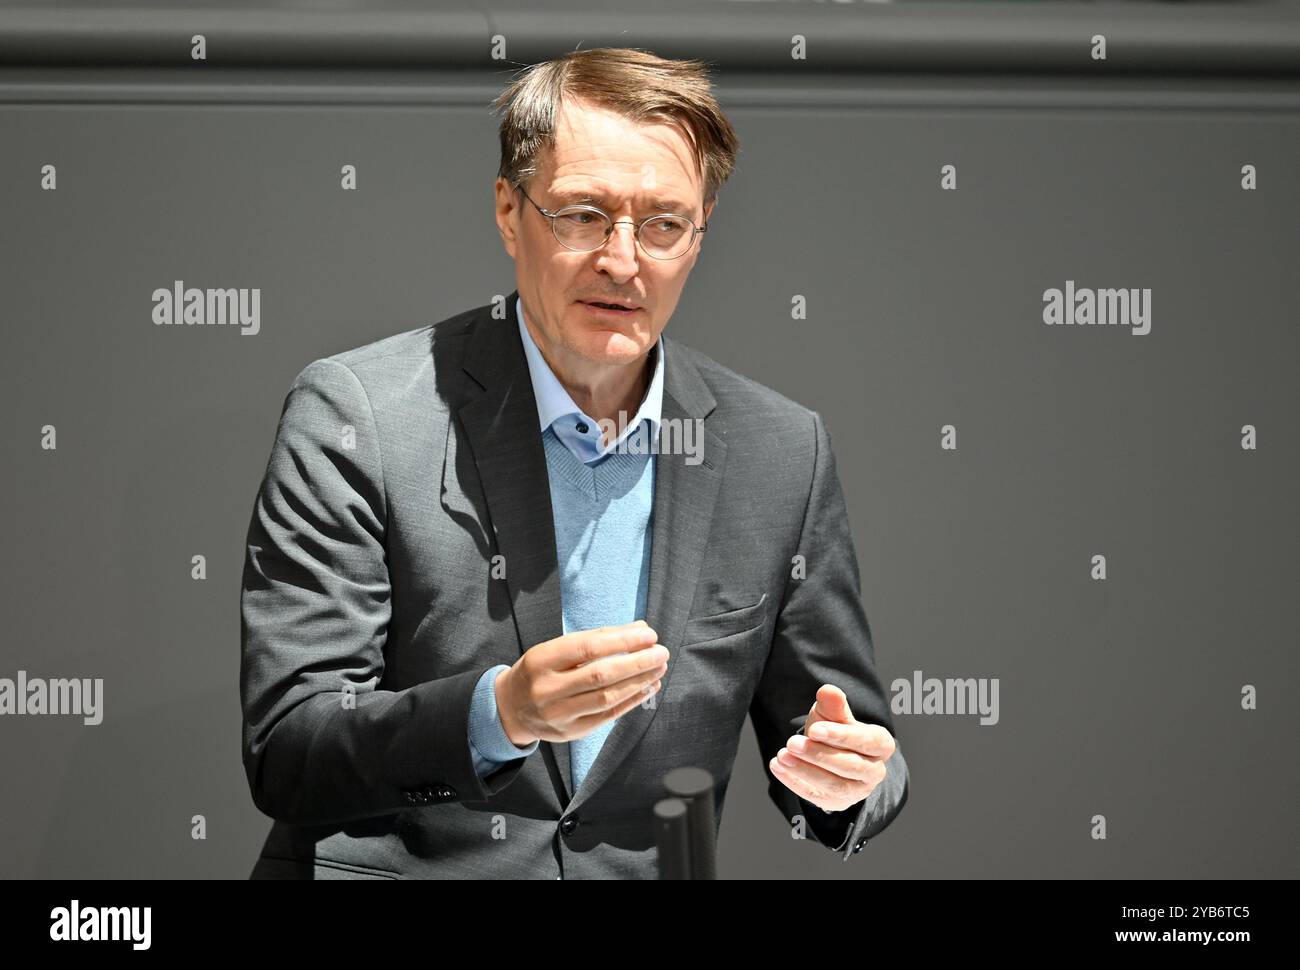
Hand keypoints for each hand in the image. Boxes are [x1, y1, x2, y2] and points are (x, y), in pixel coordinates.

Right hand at [496, 621, 668, 745]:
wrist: (511, 708)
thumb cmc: (540, 670)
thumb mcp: (557, 648)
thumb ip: (597, 638)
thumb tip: (639, 629)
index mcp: (541, 660)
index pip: (587, 647)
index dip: (621, 641)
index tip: (648, 634)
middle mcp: (547, 689)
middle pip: (600, 675)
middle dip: (637, 662)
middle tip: (661, 652)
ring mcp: (559, 715)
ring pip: (606, 698)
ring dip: (639, 682)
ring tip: (659, 668)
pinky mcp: (571, 733)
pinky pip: (608, 716)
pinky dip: (632, 700)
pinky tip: (649, 687)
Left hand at [770, 684, 894, 813]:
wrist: (831, 753)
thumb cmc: (835, 730)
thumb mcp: (834, 714)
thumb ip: (833, 705)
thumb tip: (828, 690)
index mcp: (881, 745)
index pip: (866, 741)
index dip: (840, 736)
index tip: (814, 730)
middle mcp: (875, 771)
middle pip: (850, 766)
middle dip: (819, 755)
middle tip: (792, 743)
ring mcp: (857, 791)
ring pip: (835, 785)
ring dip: (806, 770)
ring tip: (782, 755)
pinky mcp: (837, 803)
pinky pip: (817, 796)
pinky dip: (795, 782)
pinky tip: (778, 766)